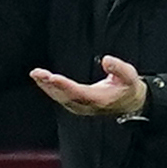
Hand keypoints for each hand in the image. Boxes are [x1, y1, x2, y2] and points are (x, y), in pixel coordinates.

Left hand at [30, 55, 147, 117]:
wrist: (128, 103)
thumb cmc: (128, 87)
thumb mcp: (130, 76)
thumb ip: (119, 68)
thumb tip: (106, 60)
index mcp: (99, 99)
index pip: (78, 93)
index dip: (65, 85)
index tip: (52, 77)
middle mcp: (87, 106)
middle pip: (65, 96)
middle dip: (50, 84)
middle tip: (38, 73)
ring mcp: (80, 107)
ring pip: (60, 98)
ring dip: (46, 86)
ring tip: (36, 74)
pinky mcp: (76, 105)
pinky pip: (60, 98)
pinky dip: (50, 89)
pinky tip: (41, 80)